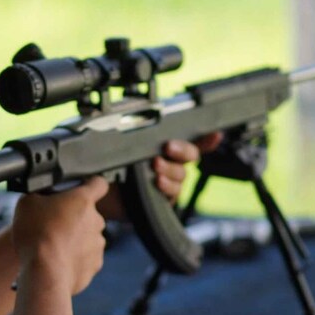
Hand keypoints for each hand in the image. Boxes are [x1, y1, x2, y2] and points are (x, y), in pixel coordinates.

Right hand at [11, 176, 108, 294]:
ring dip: (74, 239)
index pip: (98, 184)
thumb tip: (41, 198)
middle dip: (74, 217)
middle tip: (52, 224)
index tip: (83, 187)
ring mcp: (97, 245)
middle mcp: (96, 220)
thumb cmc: (36, 235)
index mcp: (82, 200)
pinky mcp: (94, 265)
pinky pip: (86, 258)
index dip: (90, 184)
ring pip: (87, 237)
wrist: (44, 274)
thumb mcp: (27, 203)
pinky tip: (57, 261)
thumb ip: (39, 195)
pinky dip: (74, 259)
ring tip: (52, 247)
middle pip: (88, 214)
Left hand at [96, 131, 223, 218]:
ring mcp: (169, 182)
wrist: (99, 193)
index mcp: (164, 148)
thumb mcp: (121, 147)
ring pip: (181, 174)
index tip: (215, 134)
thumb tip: (134, 115)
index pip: (190, 140)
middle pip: (189, 154)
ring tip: (155, 167)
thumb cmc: (109, 167)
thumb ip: (133, 136)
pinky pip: (173, 192)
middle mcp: (171, 163)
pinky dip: (167, 186)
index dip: (206, 138)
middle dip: (182, 150)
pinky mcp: (164, 199)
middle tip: (168, 148)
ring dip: (170, 169)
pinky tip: (158, 182)